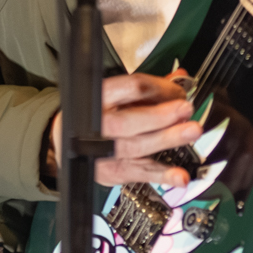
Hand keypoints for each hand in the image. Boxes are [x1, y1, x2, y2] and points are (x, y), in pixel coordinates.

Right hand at [45, 71, 203, 189]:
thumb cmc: (97, 113)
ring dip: (165, 140)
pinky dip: (162, 174)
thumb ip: (148, 88)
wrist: (63, 141)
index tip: (179, 91)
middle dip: (159, 116)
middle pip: (128, 121)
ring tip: (190, 133)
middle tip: (185, 110)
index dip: (158, 88)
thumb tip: (180, 77)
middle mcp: (97, 125)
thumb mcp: (116, 94)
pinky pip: (138, 173)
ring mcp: (102, 152)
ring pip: (135, 147)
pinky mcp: (111, 172)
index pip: (129, 89)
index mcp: (99, 98)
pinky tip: (180, 175)